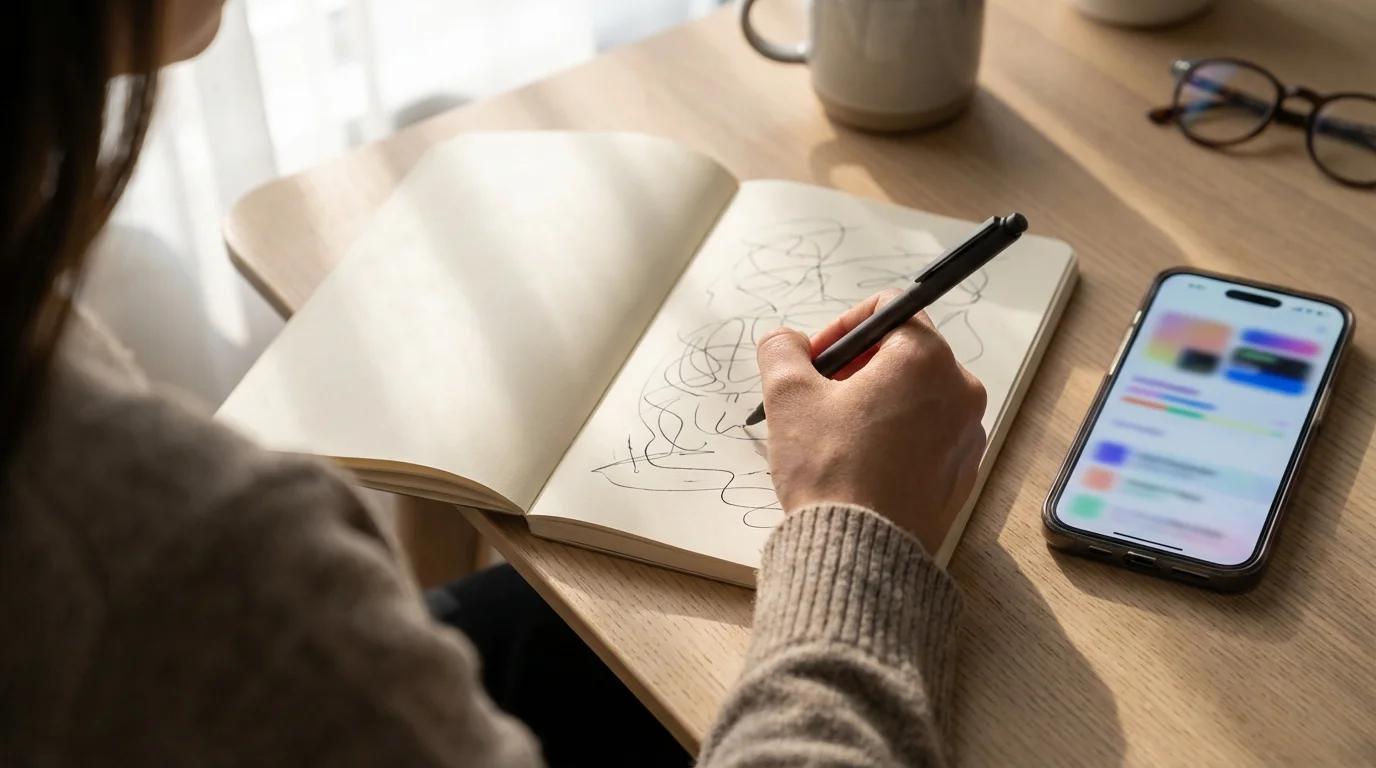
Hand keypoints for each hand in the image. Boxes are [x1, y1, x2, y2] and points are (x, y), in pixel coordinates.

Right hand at [756, 290, 987, 553]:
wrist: (860, 553)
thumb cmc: (830, 472)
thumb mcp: (788, 397)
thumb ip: (783, 350)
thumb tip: (787, 342)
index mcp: (926, 359)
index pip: (888, 309)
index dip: (842, 327)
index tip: (817, 360)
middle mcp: (960, 391)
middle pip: (904, 354)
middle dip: (858, 368)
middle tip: (822, 399)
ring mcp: (967, 435)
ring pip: (916, 397)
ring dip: (876, 404)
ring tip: (837, 436)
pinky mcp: (963, 474)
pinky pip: (928, 437)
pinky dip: (896, 438)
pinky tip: (862, 465)